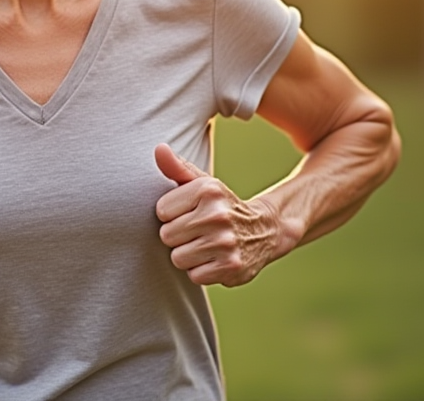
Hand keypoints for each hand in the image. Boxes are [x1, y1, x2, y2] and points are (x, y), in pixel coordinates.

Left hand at [154, 143, 280, 286]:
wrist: (264, 230)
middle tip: (198, 231)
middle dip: (178, 236)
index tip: (189, 213)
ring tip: (206, 245)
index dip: (172, 215)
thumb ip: (176, 168)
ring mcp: (226, 242)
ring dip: (189, 255)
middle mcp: (218, 214)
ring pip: (178, 258)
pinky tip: (215, 259)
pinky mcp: (232, 266)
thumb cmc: (219, 206)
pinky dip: (202, 271)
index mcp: (207, 189)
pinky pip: (194, 276)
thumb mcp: (201, 184)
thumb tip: (159, 148)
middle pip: (167, 236)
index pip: (161, 211)